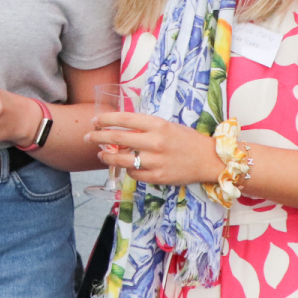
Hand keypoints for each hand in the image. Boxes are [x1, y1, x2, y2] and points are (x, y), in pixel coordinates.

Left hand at [83, 110, 222, 186]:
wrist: (209, 159)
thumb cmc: (187, 140)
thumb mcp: (166, 126)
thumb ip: (145, 128)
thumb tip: (119, 130)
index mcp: (158, 125)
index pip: (124, 119)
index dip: (105, 119)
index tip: (95, 121)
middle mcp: (155, 142)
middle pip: (117, 138)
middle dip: (98, 137)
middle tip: (88, 137)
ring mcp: (156, 161)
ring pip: (121, 160)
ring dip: (107, 157)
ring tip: (101, 155)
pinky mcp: (158, 177)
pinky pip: (134, 174)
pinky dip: (128, 170)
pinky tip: (127, 167)